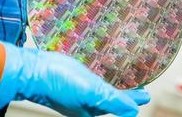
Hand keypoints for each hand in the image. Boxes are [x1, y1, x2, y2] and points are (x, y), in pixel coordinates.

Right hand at [0, 42, 149, 116]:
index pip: (119, 106)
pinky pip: (95, 79)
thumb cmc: (59, 84)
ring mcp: (81, 90)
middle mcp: (88, 101)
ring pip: (105, 89)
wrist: (35, 70)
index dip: (133, 101)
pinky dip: (105, 78)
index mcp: (93, 107)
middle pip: (113, 99)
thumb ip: (111, 100)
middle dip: (128, 96)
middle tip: (141, 90)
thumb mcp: (89, 93)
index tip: (146, 96)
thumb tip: (132, 111)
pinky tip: (106, 73)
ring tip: (129, 82)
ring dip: (118, 87)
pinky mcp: (75, 78)